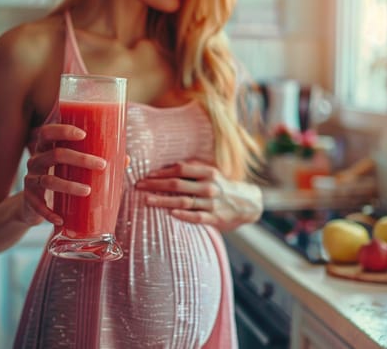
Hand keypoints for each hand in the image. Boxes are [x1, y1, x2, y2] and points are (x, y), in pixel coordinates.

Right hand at [21, 124, 106, 225]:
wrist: (32, 206)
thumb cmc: (60, 179)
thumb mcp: (73, 169)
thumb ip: (96, 162)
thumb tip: (126, 159)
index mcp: (46, 148)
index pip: (49, 132)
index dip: (63, 130)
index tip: (84, 134)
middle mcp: (36, 161)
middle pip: (55, 154)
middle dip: (80, 158)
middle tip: (101, 165)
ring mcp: (30, 180)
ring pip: (49, 180)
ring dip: (69, 186)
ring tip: (88, 191)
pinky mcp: (29, 199)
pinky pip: (38, 206)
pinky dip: (49, 213)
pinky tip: (61, 219)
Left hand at [135, 160, 262, 231]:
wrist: (248, 204)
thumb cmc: (222, 186)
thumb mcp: (211, 173)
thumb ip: (192, 169)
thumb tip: (165, 167)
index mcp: (208, 172)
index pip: (180, 169)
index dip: (162, 172)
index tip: (146, 175)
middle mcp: (209, 187)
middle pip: (177, 184)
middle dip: (155, 185)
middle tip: (139, 186)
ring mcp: (212, 204)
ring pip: (183, 201)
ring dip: (163, 201)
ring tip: (146, 200)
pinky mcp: (215, 219)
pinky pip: (196, 217)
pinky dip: (183, 215)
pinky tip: (170, 213)